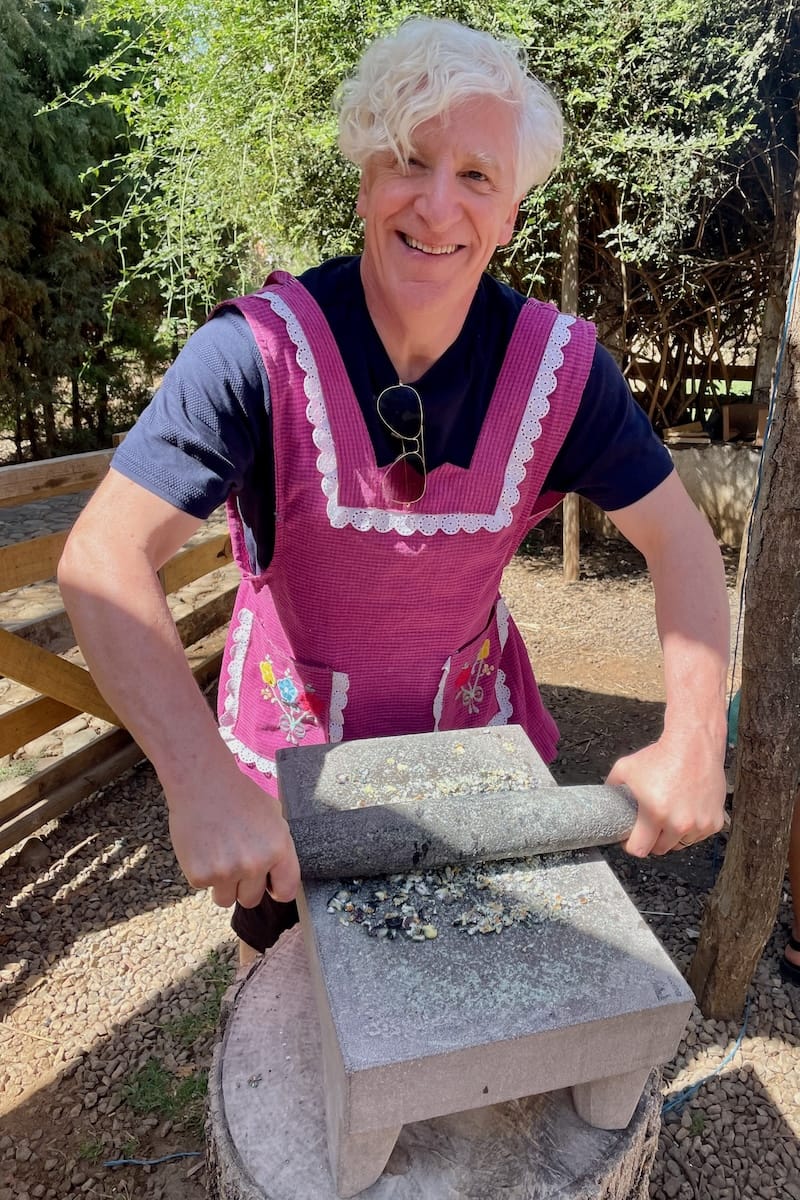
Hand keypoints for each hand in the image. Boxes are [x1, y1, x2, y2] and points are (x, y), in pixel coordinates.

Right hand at [166, 765, 300, 908]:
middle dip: (244, 886)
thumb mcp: (273, 816)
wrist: (203, 782)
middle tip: (235, 862)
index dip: (276, 889)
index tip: (268, 884)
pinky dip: (201, 872)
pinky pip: (203, 886)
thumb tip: (281, 872)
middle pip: (251, 900)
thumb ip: (278, 847)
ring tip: (218, 856)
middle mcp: (254, 864)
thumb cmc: (239, 795)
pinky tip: (203, 848)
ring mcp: (226, 871)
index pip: (286, 891)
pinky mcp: (199, 874)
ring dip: (222, 885)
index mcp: (278, 849)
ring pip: (225, 899)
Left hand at [606, 732, 725, 856]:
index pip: (639, 849)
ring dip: (673, 835)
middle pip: (660, 849)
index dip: (631, 845)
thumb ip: (612, 788)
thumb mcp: (625, 768)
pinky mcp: (714, 822)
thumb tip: (603, 800)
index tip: (630, 838)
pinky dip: (692, 828)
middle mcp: (679, 823)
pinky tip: (686, 810)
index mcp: (654, 813)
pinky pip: (698, 835)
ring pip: (680, 843)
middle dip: (652, 839)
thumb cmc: (660, 755)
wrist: (693, 744)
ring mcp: (699, 824)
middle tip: (649, 825)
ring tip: (669, 814)